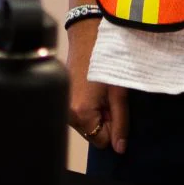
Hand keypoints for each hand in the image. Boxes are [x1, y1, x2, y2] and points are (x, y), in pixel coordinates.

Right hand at [66, 20, 129, 153]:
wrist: (86, 36)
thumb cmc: (106, 62)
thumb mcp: (119, 95)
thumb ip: (120, 123)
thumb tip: (119, 148)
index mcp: (81, 114)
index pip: (102, 141)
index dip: (113, 127)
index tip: (115, 107)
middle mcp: (67, 114)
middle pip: (92, 133)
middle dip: (104, 120)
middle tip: (108, 97)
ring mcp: (63, 106)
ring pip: (86, 123)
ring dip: (96, 112)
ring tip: (99, 90)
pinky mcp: (62, 98)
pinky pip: (78, 113)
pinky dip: (87, 105)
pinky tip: (90, 88)